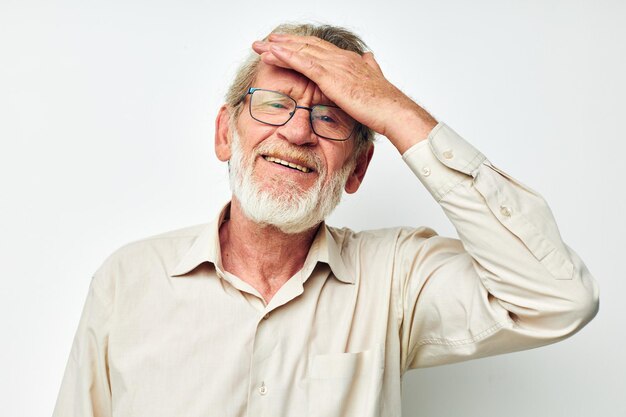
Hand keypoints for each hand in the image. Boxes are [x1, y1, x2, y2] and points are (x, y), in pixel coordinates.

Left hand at [252, 33, 436, 151]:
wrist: (392, 110)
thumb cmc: (384, 102)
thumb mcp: (375, 80)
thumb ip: (369, 68)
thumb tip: (368, 58)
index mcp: (349, 60)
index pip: (319, 48)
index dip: (301, 44)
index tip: (285, 43)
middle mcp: (340, 58)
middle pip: (306, 45)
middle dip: (284, 42)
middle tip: (266, 40)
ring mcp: (334, 66)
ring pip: (300, 51)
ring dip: (278, 46)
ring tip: (260, 44)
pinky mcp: (330, 77)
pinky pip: (303, 63)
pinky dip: (285, 56)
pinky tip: (272, 52)